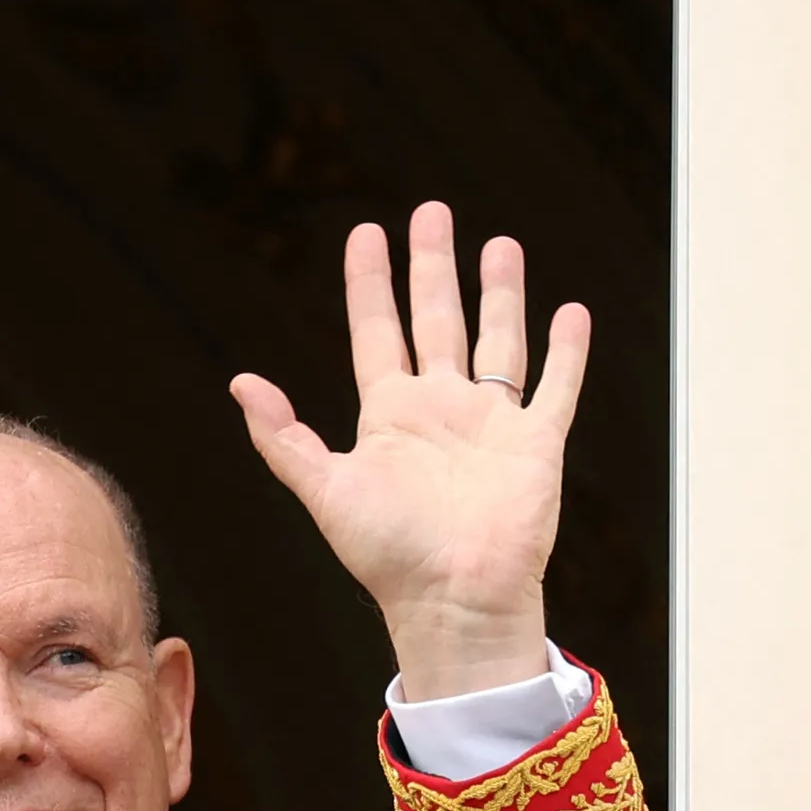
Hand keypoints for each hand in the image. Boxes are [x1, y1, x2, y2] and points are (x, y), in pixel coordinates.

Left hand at [229, 202, 589, 700]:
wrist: (453, 599)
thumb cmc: (387, 555)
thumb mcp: (325, 489)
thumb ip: (284, 438)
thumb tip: (240, 383)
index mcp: (388, 417)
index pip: (376, 332)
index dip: (370, 284)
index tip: (366, 234)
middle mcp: (440, 411)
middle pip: (437, 320)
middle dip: (434, 267)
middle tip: (433, 212)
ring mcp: (491, 424)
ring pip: (499, 340)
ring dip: (500, 292)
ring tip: (499, 243)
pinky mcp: (538, 442)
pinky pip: (556, 385)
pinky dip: (567, 350)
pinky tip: (570, 311)